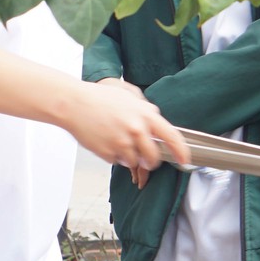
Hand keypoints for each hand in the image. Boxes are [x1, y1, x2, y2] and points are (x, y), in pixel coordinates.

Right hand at [62, 79, 187, 171]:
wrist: (74, 103)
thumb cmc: (100, 98)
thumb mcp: (130, 98)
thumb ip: (146, 112)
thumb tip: (158, 123)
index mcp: (145, 115)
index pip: (172, 137)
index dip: (181, 152)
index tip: (185, 161)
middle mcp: (136, 130)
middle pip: (153, 158)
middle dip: (151, 161)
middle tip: (145, 157)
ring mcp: (122, 143)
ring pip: (135, 162)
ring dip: (130, 156)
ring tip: (118, 140)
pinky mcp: (108, 153)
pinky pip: (118, 162)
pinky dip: (115, 156)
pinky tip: (106, 140)